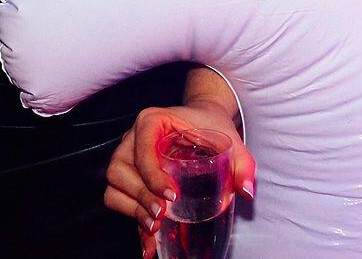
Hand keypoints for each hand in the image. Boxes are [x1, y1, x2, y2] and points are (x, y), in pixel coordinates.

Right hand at [106, 100, 255, 256]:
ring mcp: (126, 158)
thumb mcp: (229, 139)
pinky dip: (131, 220)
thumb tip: (246, 190)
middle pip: (121, 171)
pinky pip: (119, 200)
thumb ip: (242, 163)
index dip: (152, 175)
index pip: (143, 149)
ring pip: (114, 188)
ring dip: (132, 210)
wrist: (201, 120)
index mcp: (151, 121)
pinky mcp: (128, 177)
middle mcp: (132, 138)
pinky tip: (149, 241)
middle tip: (162, 215)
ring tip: (155, 226)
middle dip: (140, 197)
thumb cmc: (210, 125)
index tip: (172, 195)